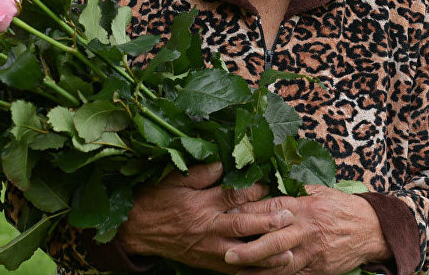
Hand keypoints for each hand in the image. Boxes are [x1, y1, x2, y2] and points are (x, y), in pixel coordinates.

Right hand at [117, 162, 296, 272]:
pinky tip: (271, 270)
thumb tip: (223, 164)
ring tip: (290, 250)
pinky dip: (253, 271)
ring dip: (267, 253)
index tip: (272, 183)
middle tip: (289, 216)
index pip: (233, 196)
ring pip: (243, 253)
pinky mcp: (209, 263)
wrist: (138, 230)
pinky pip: (235, 269)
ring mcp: (210, 249)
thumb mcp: (174, 180)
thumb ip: (200, 173)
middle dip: (267, 222)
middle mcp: (209, 228)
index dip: (254, 189)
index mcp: (202, 204)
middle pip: (243, 225)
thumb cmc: (157, 200)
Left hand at [223, 185, 390, 274]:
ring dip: (257, 269)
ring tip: (236, 272)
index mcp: (305, 207)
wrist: (372, 230)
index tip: (228, 213)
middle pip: (274, 241)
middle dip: (250, 249)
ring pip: (281, 264)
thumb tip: (271, 179)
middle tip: (228, 254)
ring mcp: (312, 252)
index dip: (249, 212)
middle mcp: (306, 230)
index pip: (272, 209)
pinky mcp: (318, 268)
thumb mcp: (321, 191)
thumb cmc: (342, 207)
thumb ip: (295, 189)